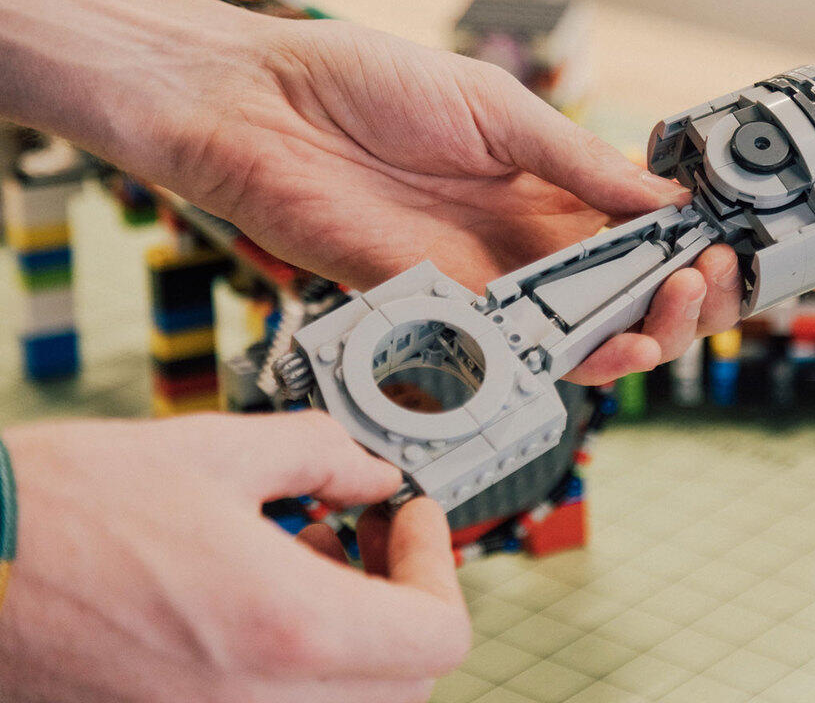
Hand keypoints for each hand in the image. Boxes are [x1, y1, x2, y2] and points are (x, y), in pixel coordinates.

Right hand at [0, 412, 469, 702]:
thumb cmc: (59, 510)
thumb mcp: (213, 450)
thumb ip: (323, 456)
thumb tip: (377, 472)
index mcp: (290, 630)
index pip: (439, 635)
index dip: (436, 562)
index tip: (407, 514)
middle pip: (407, 680)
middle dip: (404, 601)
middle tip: (364, 534)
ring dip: (356, 638)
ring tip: (304, 558)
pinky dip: (300, 672)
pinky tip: (256, 604)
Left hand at [142, 15, 760, 383]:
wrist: (263, 110)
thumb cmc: (366, 85)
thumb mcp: (495, 109)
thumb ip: (578, 162)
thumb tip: (665, 199)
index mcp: (545, 182)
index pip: (636, 228)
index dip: (686, 243)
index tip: (725, 244)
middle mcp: (522, 239)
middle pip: (620, 291)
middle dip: (679, 297)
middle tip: (709, 283)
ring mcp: (483, 279)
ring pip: (578, 334)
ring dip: (637, 335)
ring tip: (672, 314)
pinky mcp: (439, 312)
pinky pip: (511, 354)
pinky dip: (565, 361)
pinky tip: (607, 346)